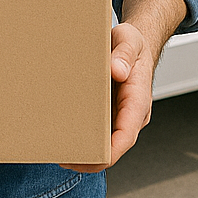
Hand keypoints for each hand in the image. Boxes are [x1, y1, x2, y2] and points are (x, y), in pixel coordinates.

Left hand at [61, 21, 153, 172]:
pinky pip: (100, 131)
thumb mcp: (129, 39)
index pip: (126, 135)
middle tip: (63, 157)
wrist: (136, 43)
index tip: (89, 158)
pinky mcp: (112, 113)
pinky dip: (85, 137)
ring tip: (60, 150)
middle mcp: (132, 113)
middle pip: (114, 147)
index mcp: (138, 100)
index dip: (109, 152)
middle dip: (91, 158)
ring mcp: (121, 115)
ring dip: (86, 150)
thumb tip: (117, 71)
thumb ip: (124, 54)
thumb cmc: (134, 44)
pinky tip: (67, 136)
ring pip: (106, 143)